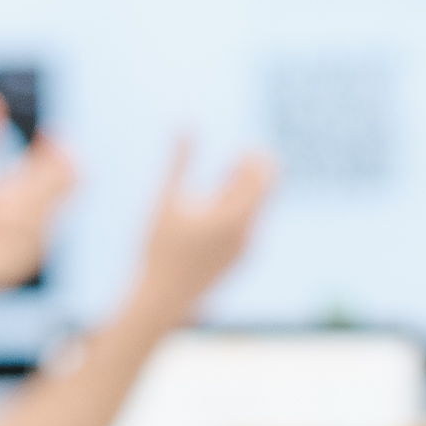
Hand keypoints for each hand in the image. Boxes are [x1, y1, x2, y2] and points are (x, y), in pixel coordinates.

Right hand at [126, 141, 273, 324]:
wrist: (162, 301)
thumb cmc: (159, 249)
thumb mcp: (166, 198)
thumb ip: (179, 159)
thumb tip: (185, 124)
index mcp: (235, 217)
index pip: (265, 175)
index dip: (253, 158)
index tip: (232, 156)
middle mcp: (248, 235)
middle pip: (266, 191)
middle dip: (251, 173)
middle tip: (227, 167)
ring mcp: (247, 251)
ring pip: (258, 210)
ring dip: (242, 192)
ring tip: (219, 186)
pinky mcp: (241, 262)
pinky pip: (250, 228)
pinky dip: (238, 213)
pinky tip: (213, 211)